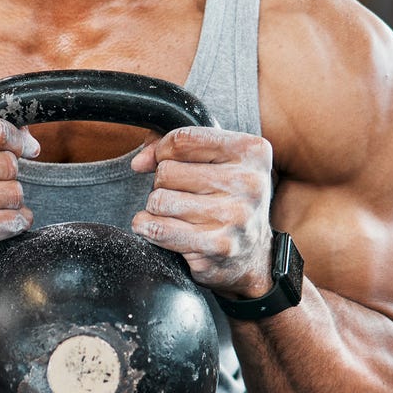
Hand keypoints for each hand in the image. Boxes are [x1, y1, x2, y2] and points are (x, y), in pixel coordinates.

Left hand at [131, 127, 275, 298]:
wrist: (252, 253)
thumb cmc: (227, 198)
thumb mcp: (214, 160)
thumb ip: (173, 147)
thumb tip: (139, 162)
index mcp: (251, 151)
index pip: (183, 139)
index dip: (163, 151)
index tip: (166, 161)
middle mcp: (248, 182)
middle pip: (166, 171)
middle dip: (163, 184)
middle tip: (181, 195)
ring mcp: (234, 216)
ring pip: (159, 200)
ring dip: (158, 208)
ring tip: (178, 213)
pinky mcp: (218, 246)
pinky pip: (159, 229)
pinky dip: (149, 228)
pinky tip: (164, 229)